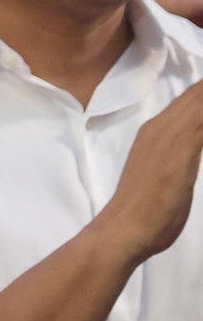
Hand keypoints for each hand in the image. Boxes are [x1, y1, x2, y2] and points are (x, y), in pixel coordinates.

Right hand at [92, 82, 202, 264]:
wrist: (126, 227)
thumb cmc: (144, 210)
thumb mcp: (166, 173)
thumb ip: (179, 156)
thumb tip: (186, 151)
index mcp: (156, 130)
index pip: (191, 98)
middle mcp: (162, 126)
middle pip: (198, 93)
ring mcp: (171, 135)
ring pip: (201, 100)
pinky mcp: (183, 147)